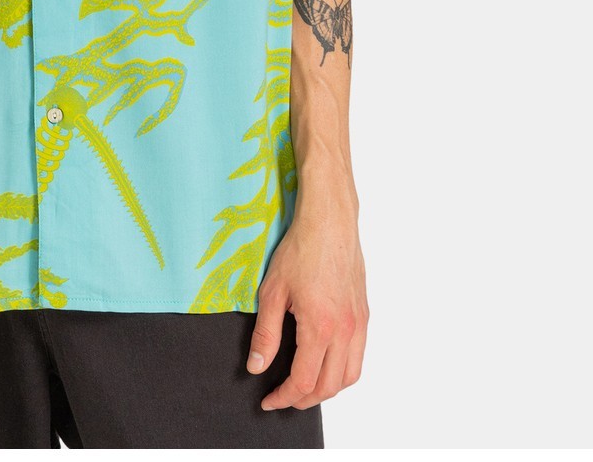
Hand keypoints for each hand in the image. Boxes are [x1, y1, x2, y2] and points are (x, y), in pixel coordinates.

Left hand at [245, 205, 367, 410]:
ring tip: (305, 387)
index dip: (284, 397)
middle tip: (283, 398)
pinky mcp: (364, 315)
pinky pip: (358, 356)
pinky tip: (326, 364)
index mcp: (320, 328)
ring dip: (327, 389)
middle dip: (304, 399)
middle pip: (329, 386)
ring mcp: (359, 324)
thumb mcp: (272, 291)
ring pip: (349, 376)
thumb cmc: (300, 250)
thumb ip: (266, 333)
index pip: (303, 381)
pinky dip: (343, 371)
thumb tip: (257, 367)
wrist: (329, 222)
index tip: (268, 400)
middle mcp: (345, 331)